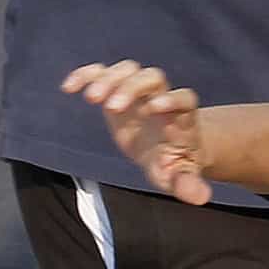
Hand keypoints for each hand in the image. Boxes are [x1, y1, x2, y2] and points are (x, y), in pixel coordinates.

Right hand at [63, 61, 212, 203]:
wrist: (168, 149)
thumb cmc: (176, 164)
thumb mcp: (181, 178)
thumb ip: (188, 185)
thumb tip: (200, 197)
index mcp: (181, 118)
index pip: (184, 100)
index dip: (173, 100)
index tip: (156, 108)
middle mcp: (161, 97)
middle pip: (152, 78)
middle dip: (132, 87)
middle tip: (111, 106)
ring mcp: (139, 91)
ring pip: (128, 70)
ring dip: (109, 79)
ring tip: (91, 99)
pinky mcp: (118, 91)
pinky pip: (102, 74)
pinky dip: (86, 76)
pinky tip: (69, 88)